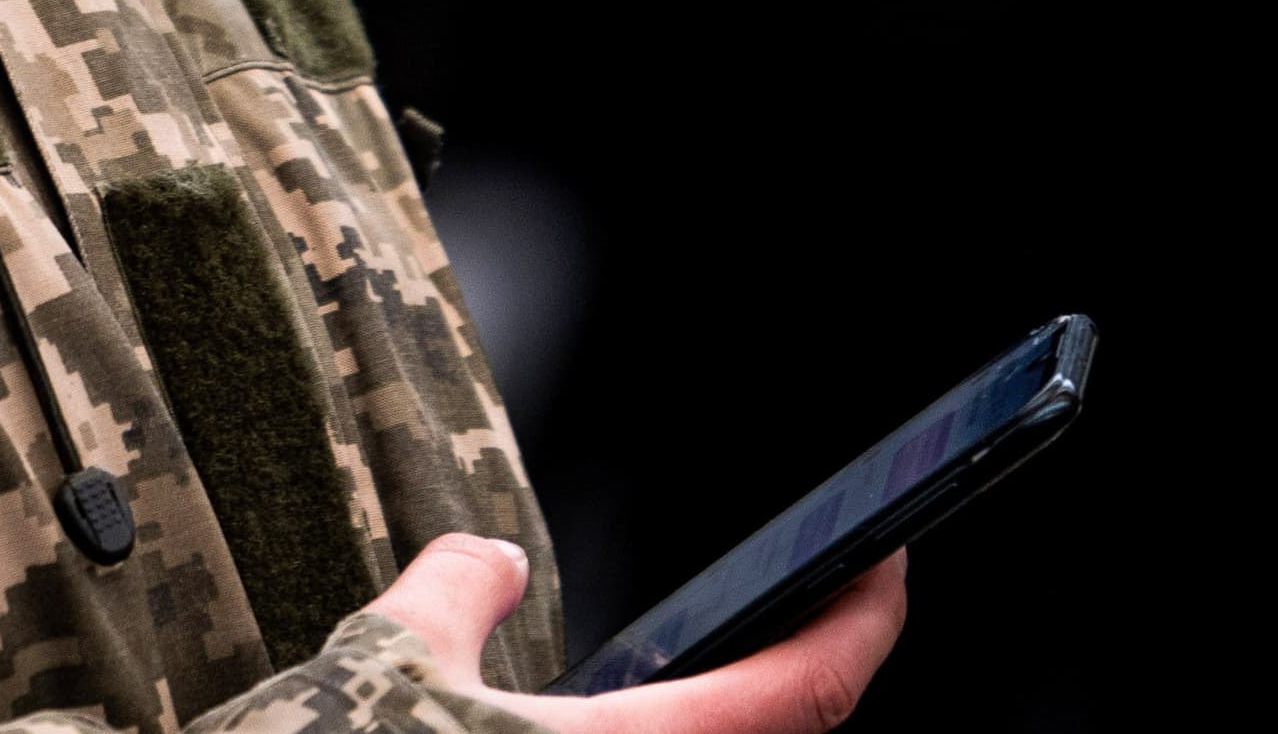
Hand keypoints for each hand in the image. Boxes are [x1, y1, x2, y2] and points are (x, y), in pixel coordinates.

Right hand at [372, 533, 907, 731]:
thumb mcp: (392, 654)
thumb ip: (458, 589)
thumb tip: (497, 560)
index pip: (805, 694)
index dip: (865, 626)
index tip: (886, 568)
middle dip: (808, 671)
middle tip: (811, 603)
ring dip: (741, 712)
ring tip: (731, 657)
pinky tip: (629, 718)